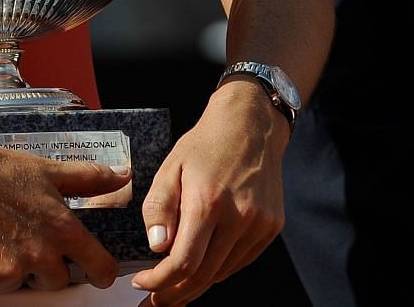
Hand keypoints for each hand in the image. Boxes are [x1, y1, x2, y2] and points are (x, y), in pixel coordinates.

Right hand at [0, 125, 126, 292]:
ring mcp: (10, 270)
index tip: (94, 271)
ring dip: (14, 269)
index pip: (99, 269)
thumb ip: (88, 179)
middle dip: (47, 267)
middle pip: (58, 282)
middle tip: (27, 241)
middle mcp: (40, 255)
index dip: (99, 272)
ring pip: (22, 285)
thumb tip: (122, 176)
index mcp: (62, 229)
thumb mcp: (47, 170)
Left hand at [132, 79, 288, 304]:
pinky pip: (240, 261)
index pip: (183, 262)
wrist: (251, 125)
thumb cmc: (205, 145)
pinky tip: (201, 269)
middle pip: (204, 275)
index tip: (141, 284)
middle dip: (174, 293)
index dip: (159, 282)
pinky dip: (218, 270)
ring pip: (223, 273)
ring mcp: (260, 225)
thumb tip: (157, 249)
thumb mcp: (170, 168)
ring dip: (196, 286)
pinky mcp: (271, 228)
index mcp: (208, 202)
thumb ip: (159, 209)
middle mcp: (239, 217)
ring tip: (172, 290)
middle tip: (154, 301)